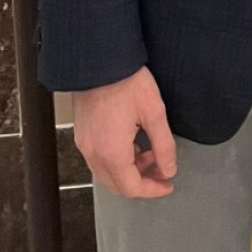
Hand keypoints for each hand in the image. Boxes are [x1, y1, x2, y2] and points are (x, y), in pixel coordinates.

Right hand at [71, 66, 177, 198]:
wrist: (99, 61)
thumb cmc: (126, 82)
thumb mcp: (154, 113)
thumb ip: (164, 145)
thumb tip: (169, 169)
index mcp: (112, 153)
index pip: (132, 188)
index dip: (153, 190)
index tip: (168, 184)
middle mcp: (94, 154)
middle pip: (117, 186)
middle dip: (142, 183)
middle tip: (161, 172)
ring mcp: (85, 145)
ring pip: (107, 174)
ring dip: (129, 171)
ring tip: (150, 153)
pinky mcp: (82, 134)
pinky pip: (99, 160)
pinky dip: (117, 161)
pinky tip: (131, 144)